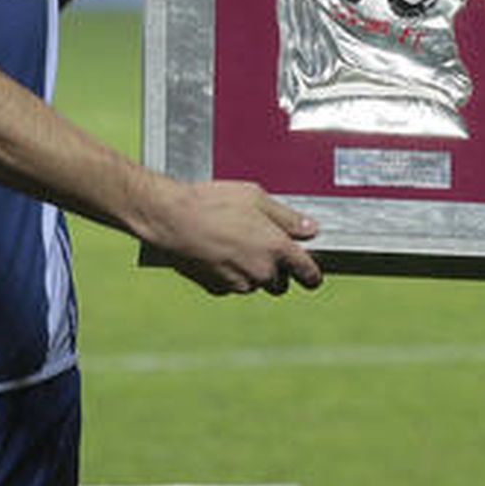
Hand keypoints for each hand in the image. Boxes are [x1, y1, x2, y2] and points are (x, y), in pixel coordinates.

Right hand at [150, 179, 323, 296]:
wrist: (171, 219)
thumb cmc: (212, 202)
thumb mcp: (256, 197)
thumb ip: (287, 217)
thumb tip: (310, 229)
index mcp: (276, 249)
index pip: (308, 274)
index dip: (313, 275)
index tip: (312, 275)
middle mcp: (261, 272)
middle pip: (281, 283)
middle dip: (277, 270)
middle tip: (264, 245)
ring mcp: (238, 283)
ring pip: (255, 285)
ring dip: (253, 271)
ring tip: (235, 242)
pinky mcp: (217, 288)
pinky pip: (233, 285)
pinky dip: (231, 274)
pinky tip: (219, 251)